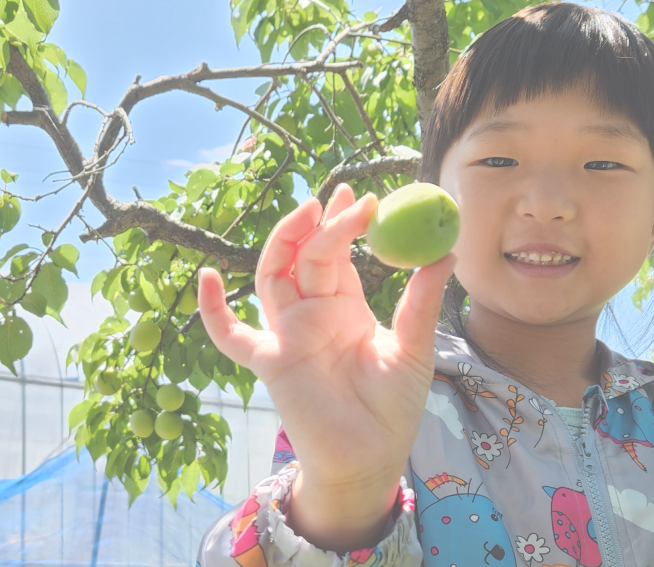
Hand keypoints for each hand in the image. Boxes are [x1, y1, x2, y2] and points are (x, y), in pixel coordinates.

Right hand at [197, 183, 455, 547]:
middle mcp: (312, 314)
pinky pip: (233, 337)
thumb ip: (421, 303)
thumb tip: (446, 252)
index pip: (337, 252)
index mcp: (345, 306)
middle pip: (305, 255)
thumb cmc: (393, 409)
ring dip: (284, 242)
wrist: (371, 458)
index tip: (359, 194)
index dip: (343, 221)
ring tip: (307, 211)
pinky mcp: (271, 361)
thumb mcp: (415, 350)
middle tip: (342, 197)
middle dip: (319, 224)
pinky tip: (207, 278)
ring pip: (274, 277)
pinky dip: (213, 311)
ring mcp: (287, 334)